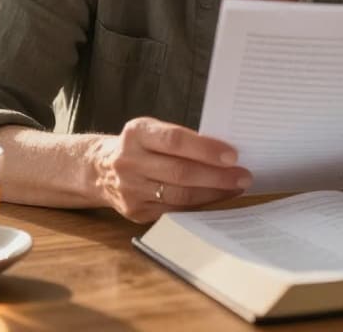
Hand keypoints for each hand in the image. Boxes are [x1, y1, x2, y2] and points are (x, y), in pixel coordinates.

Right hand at [89, 117, 251, 222]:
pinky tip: (216, 199)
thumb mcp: (152, 130)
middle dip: (217, 176)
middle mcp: (129, 161)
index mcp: (136, 133)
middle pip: (180, 172)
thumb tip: (226, 153)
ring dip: (213, 193)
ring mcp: (130, 190)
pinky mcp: (135, 212)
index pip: (175, 141)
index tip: (232, 155)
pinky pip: (174, 210)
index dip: (205, 149)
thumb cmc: (140, 145)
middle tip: (243, 175)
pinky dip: (199, 205)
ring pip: (180, 195)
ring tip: (236, 187)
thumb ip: (180, 139)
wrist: (99, 169)